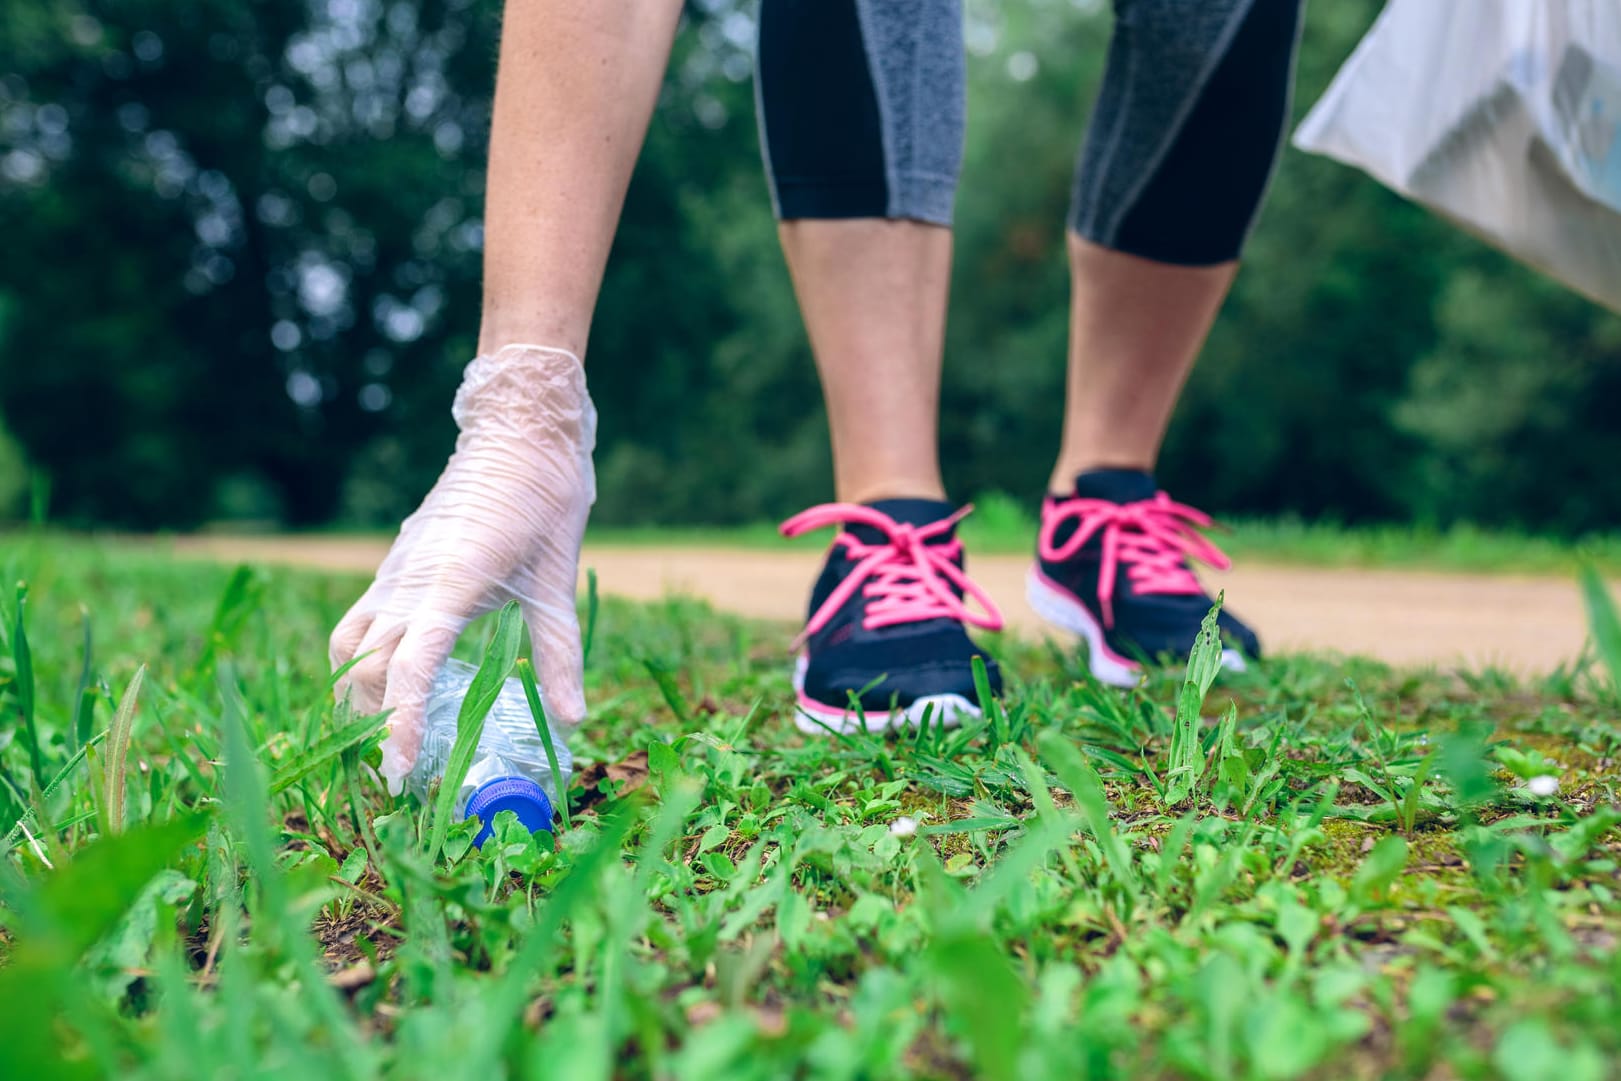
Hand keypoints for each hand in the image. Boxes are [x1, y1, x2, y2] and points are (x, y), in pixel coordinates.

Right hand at [329, 344, 595, 792]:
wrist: (520, 431)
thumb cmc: (546, 501)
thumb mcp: (558, 582)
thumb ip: (559, 655)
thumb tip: (574, 720)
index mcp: (450, 586)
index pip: (408, 671)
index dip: (400, 726)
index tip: (402, 772)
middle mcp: (409, 581)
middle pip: (365, 669)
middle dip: (372, 724)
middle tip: (397, 775)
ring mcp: (395, 570)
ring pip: (349, 646)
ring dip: (357, 693)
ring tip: (384, 735)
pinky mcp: (396, 563)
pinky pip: (360, 621)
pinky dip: (362, 660)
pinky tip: (391, 684)